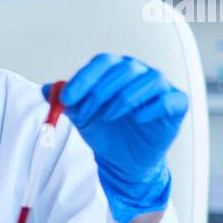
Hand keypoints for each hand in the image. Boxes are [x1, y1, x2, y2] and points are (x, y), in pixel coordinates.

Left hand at [44, 54, 187, 222]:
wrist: (123, 160)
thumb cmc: (104, 131)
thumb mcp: (80, 116)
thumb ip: (64, 101)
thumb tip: (46, 91)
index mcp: (116, 69)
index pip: (102, 62)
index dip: (84, 79)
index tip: (67, 99)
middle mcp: (140, 72)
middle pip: (124, 69)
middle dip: (99, 91)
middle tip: (84, 112)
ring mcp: (160, 87)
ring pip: (148, 81)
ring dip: (123, 99)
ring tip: (107, 117)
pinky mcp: (176, 104)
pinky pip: (169, 100)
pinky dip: (152, 108)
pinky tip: (138, 119)